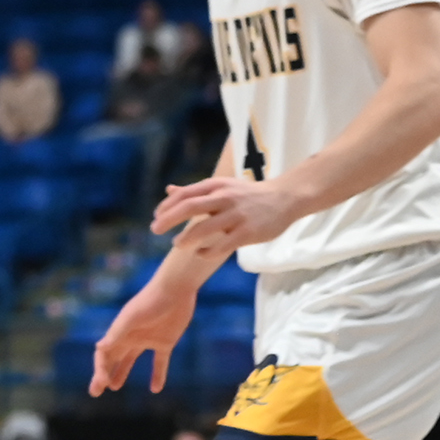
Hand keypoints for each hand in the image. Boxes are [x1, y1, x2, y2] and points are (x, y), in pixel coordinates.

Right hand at [90, 281, 194, 396]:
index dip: (100, 370)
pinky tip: (156, 389)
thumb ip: (117, 332)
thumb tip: (99, 347)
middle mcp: (130, 337)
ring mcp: (147, 340)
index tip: (101, 385)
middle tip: (96, 392)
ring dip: (121, 373)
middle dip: (103, 374)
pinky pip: (159, 362)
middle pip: (113, 359)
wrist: (176, 289)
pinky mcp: (165, 342)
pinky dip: (157, 375)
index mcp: (120, 332)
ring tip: (115, 387)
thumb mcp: (132, 316)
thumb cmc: (151, 300)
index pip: (104, 354)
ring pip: (130, 360)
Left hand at [152, 176, 307, 256]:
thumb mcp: (222, 186)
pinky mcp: (248, 232)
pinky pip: (222, 245)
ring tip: (177, 244)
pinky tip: (200, 253)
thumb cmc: (248, 194)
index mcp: (216, 186)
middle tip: (154, 230)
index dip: (166, 206)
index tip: (156, 218)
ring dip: (186, 238)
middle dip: (168, 219)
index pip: (185, 194)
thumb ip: (196, 191)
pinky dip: (207, 251)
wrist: (285, 198)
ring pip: (204, 228)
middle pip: (189, 207)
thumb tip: (169, 190)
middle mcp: (224, 198)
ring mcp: (236, 215)